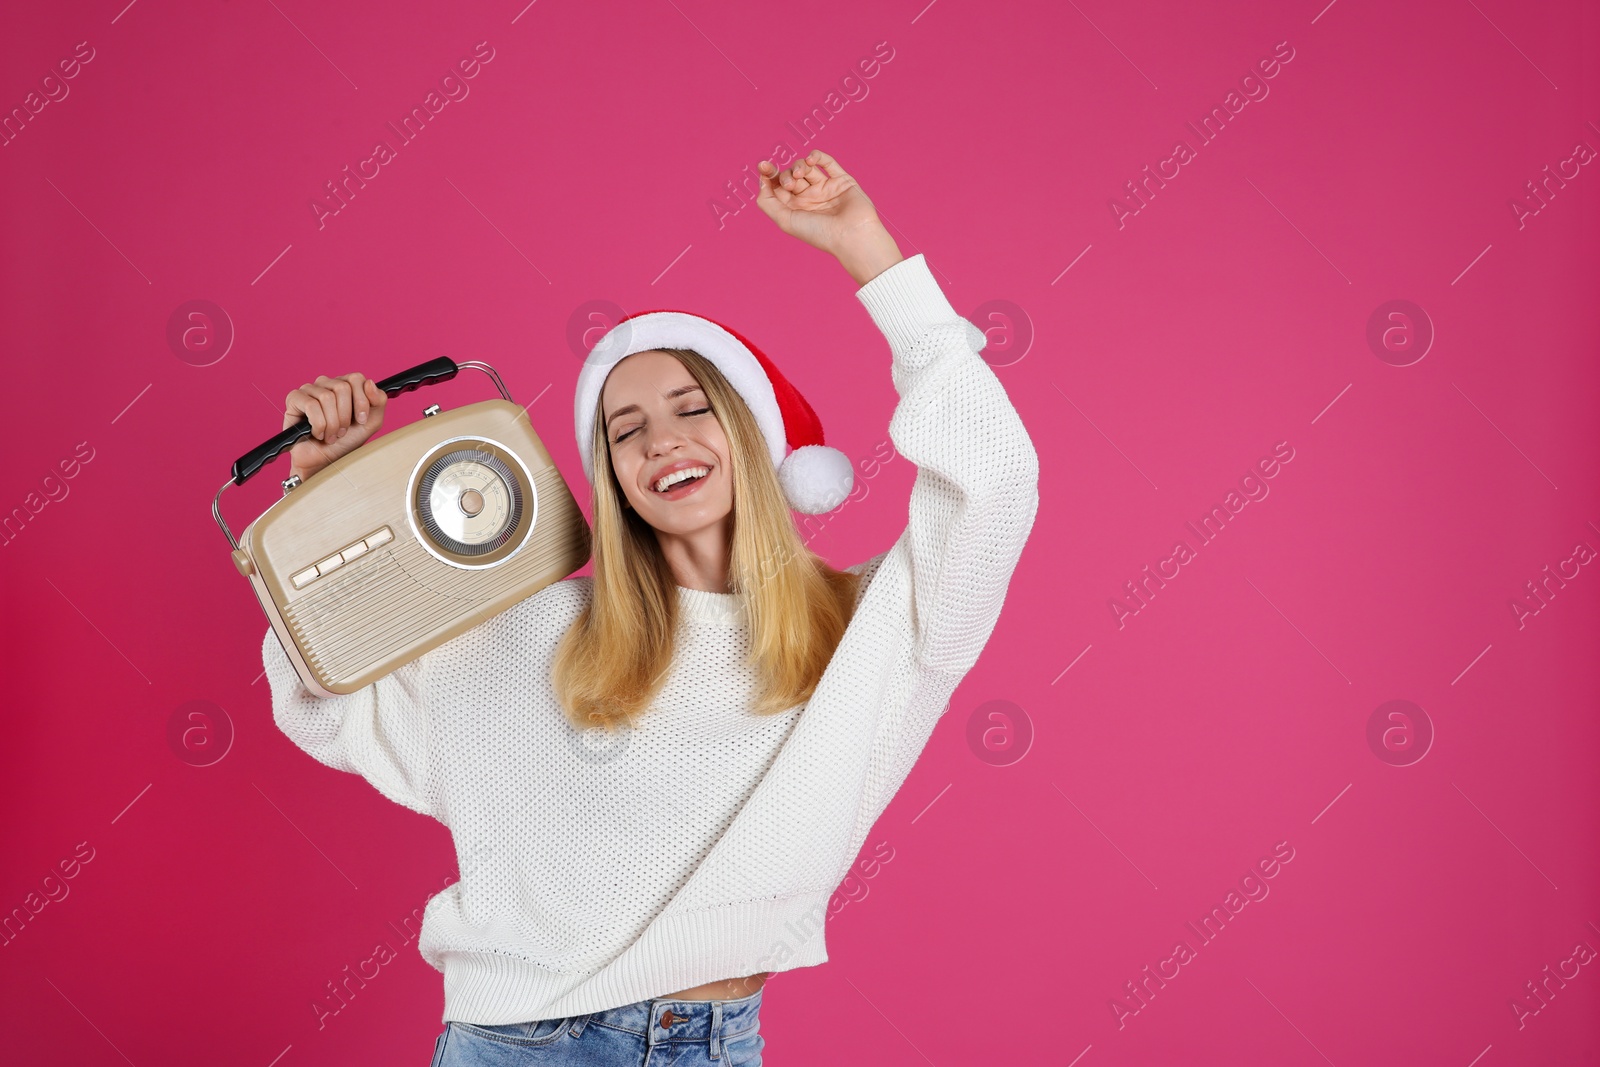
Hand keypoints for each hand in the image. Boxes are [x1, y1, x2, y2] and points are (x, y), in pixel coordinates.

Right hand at [282, 373, 387, 481]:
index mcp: (345, 385)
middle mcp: (326, 384)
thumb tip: (370, 382)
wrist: (325, 462)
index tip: (361, 420)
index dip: (361, 401)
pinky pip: (311, 406)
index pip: (356, 378)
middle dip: (346, 416)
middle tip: (342, 431)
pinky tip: (318, 433)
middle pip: (342, 387)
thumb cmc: (345, 441)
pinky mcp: (294, 399)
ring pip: (327, 397)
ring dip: (332, 423)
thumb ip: (378, 401)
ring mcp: (309, 389)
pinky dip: (319, 425)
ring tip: (331, 435)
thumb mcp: (371, 423)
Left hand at [755, 150, 884, 258]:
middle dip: (785, 175)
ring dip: (799, 166)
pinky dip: (817, 156)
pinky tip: (811, 160)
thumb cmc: (818, 233)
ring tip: (799, 175)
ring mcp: (825, 188)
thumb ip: (767, 202)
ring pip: (806, 167)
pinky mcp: (842, 180)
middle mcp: (809, 198)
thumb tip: (761, 180)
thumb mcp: (784, 221)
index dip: (769, 175)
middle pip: (790, 176)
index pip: (777, 187)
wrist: (852, 235)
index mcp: (795, 209)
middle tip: (791, 184)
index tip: (763, 166)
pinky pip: (827, 162)